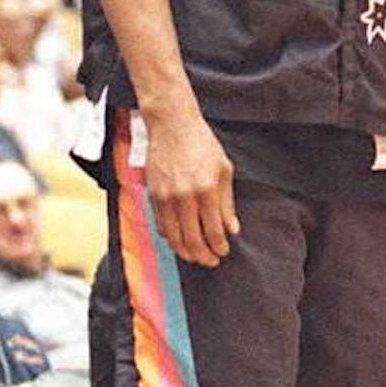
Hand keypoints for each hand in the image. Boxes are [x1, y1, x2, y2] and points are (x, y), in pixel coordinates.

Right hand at [142, 102, 238, 266]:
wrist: (172, 125)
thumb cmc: (201, 144)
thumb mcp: (223, 170)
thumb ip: (227, 203)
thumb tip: (232, 229)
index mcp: (206, 189)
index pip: (214, 230)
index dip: (219, 247)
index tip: (223, 252)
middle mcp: (185, 196)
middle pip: (193, 240)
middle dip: (204, 256)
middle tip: (211, 261)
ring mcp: (166, 197)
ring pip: (175, 237)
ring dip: (186, 252)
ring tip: (195, 257)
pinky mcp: (153, 196)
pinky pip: (161, 226)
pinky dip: (171, 238)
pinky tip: (180, 241)